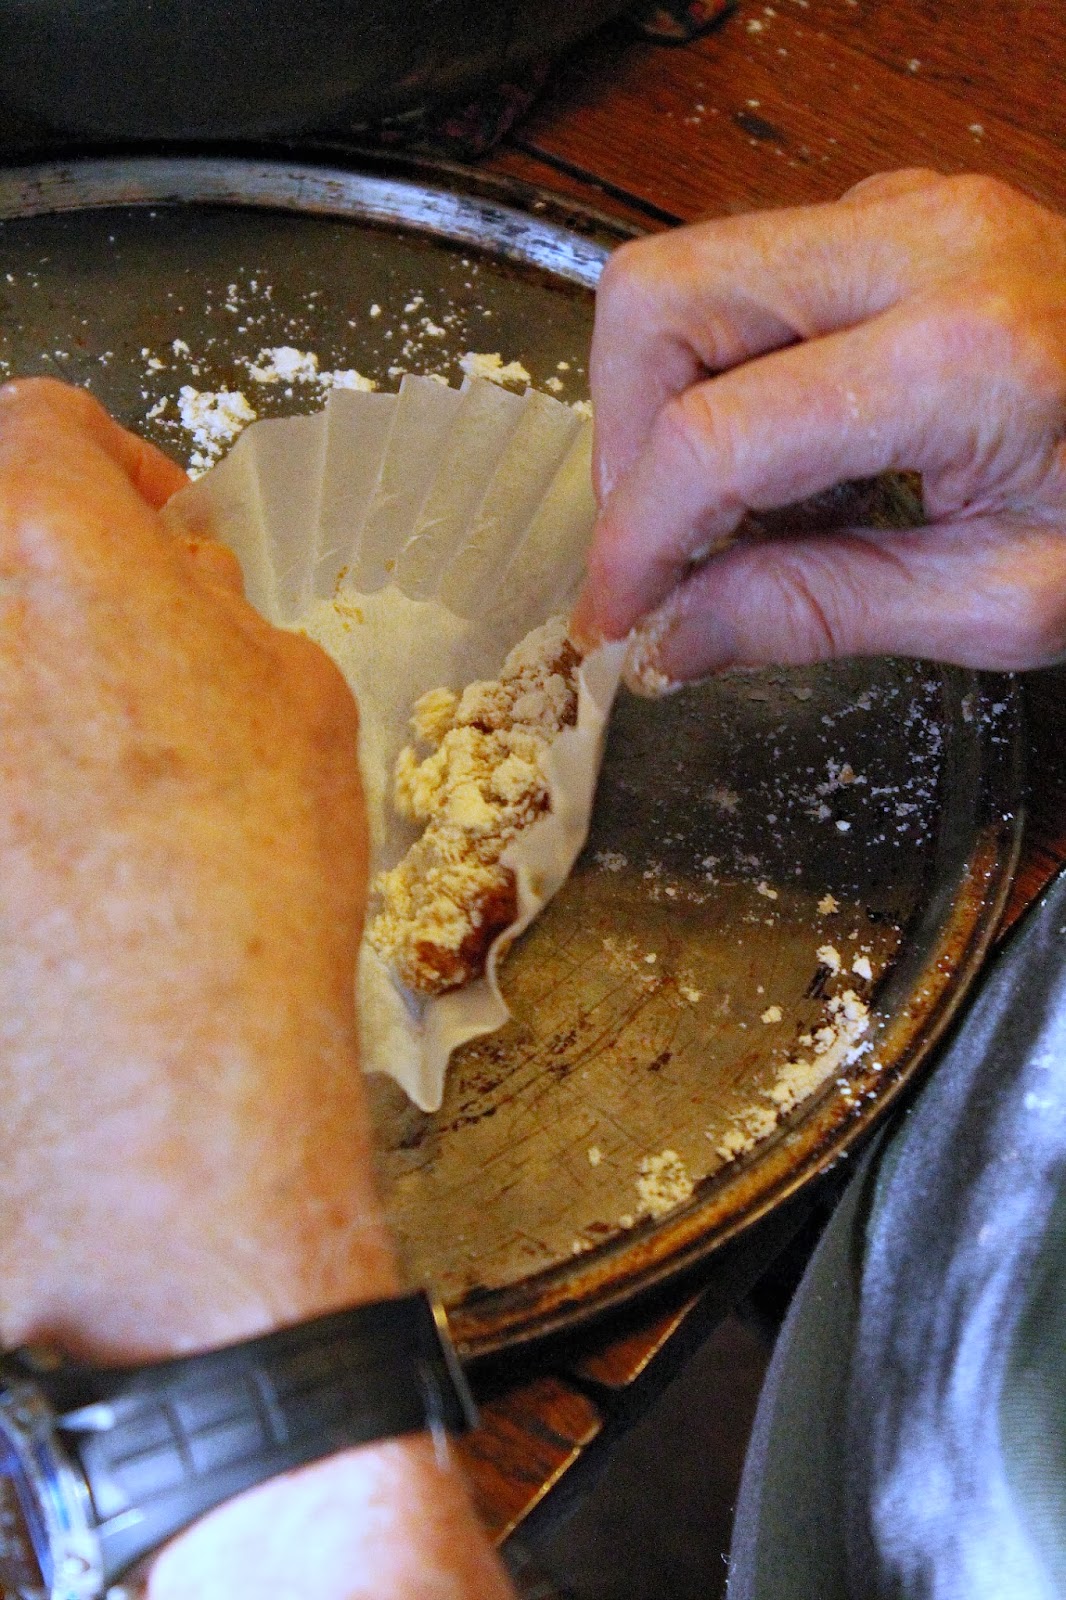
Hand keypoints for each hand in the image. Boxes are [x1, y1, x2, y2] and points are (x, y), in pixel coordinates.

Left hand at [0, 379, 511, 1597]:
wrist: (156, 1081)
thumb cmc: (247, 882)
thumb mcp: (296, 700)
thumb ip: (217, 608)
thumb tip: (174, 583)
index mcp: (45, 542)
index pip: (42, 422)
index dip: (110, 466)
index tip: (150, 527)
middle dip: (53, 566)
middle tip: (121, 634)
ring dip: (26, 668)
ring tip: (87, 751)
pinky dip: (13, 762)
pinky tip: (47, 830)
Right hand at [573, 170, 1065, 678]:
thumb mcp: (1002, 601)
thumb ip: (819, 612)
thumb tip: (672, 637)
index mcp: (962, 354)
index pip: (715, 435)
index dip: (633, 539)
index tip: (614, 615)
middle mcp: (922, 242)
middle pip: (659, 298)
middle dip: (623, 439)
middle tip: (660, 548)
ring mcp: (909, 209)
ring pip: (687, 275)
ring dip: (664, 404)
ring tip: (727, 512)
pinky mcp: (900, 212)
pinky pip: (748, 277)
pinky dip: (724, 375)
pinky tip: (786, 458)